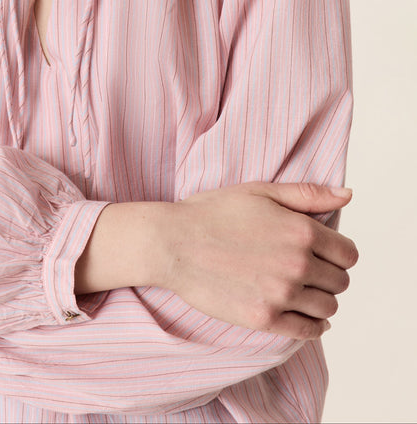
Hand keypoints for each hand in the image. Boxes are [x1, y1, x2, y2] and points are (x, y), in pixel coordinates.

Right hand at [152, 182, 357, 340]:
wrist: (173, 242)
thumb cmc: (213, 212)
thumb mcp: (260, 192)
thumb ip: (308, 194)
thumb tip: (348, 195)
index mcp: (301, 231)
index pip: (348, 254)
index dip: (338, 253)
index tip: (323, 253)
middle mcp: (298, 264)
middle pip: (340, 282)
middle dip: (329, 275)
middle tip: (308, 270)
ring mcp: (282, 295)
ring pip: (327, 307)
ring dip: (320, 299)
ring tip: (302, 290)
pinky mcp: (265, 319)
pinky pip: (308, 330)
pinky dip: (313, 325)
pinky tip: (304, 315)